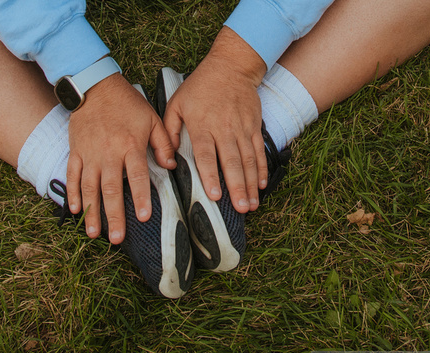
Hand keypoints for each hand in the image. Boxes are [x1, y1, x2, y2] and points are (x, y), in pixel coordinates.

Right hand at [67, 72, 174, 243]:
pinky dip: (72, 193)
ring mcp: (90, 154)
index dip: (141, 197)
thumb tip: (171, 166)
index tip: (144, 217)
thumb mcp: (152, 118)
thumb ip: (163, 143)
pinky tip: (74, 210)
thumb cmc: (127, 104)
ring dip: (91, 212)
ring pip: (89, 187)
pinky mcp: (76, 151)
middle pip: (112, 189)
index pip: (137, 176)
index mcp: (130, 145)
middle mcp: (109, 153)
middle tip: (116, 238)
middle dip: (114, 215)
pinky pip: (73, 175)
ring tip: (93, 233)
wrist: (96, 87)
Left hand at [163, 27, 267, 212]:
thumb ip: (169, 131)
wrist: (231, 66)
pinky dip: (261, 169)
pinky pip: (259, 151)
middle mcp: (224, 129)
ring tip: (251, 204)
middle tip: (241, 209)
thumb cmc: (199, 87)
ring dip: (250, 184)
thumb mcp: (176, 104)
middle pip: (232, 162)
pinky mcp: (254, 126)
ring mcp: (242, 128)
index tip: (215, 195)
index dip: (211, 176)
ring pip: (248, 160)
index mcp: (202, 125)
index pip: (207, 155)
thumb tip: (167, 160)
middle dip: (237, 187)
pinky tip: (261, 185)